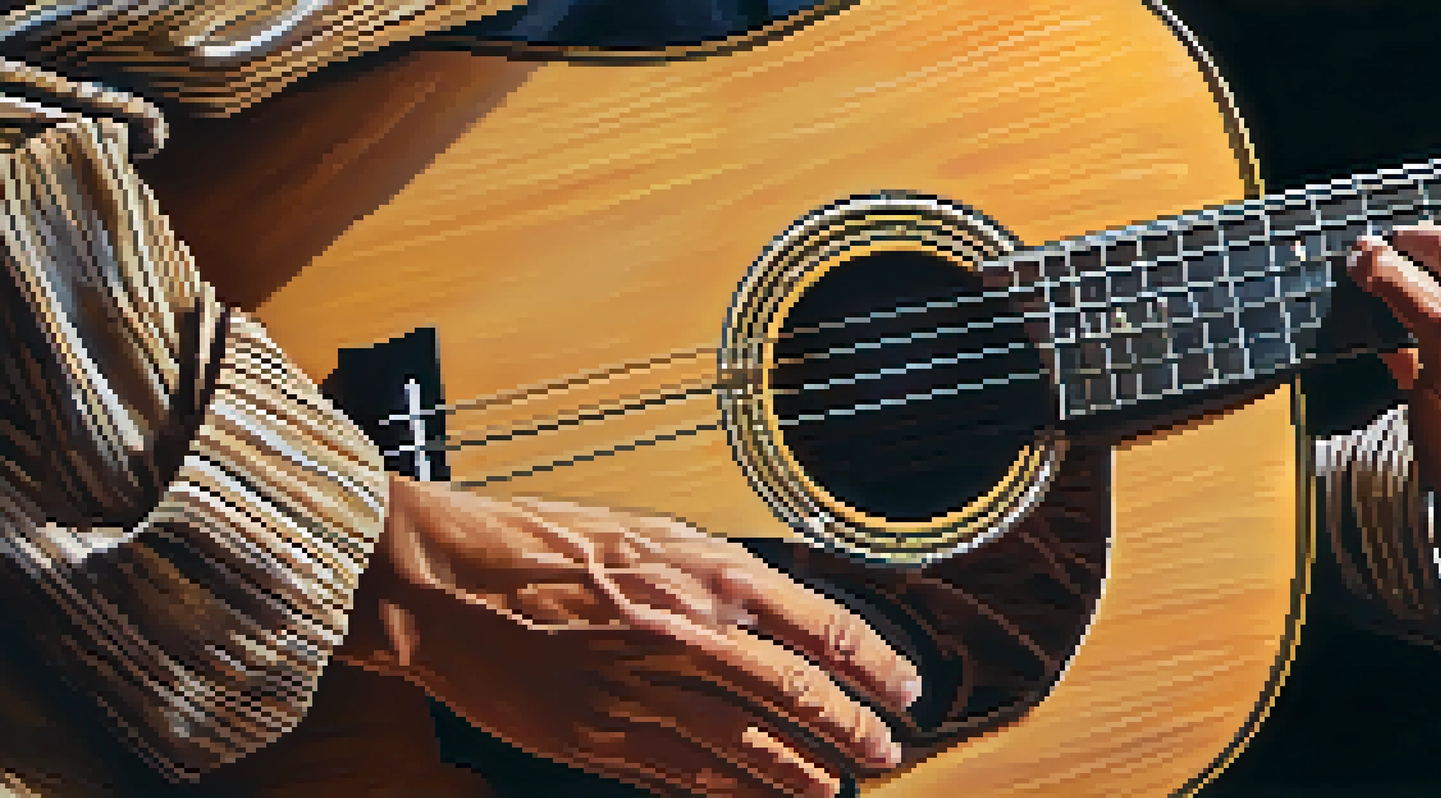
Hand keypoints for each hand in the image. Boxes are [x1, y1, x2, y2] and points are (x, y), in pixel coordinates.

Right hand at [338, 476, 920, 797]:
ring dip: (803, 772)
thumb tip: (774, 608)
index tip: (902, 685)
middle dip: (855, 730)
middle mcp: (690, 636)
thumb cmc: (540, 543)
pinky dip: (735, 791)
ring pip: (752, 747)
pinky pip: (689, 775)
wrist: (448, 582)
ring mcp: (647, 694)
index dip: (875, 665)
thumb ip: (716, 574)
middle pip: (800, 697)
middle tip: (886, 751)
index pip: (823, 628)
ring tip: (835, 787)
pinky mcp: (604, 739)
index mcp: (708, 574)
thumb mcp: (648, 531)